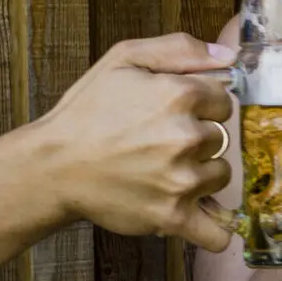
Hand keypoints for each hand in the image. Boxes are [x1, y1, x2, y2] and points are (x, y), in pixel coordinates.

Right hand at [37, 33, 236, 250]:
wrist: (52, 165)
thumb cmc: (86, 112)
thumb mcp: (125, 60)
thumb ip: (181, 49)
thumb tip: (229, 54)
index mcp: (180, 95)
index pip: (223, 101)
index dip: (203, 106)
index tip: (179, 113)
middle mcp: (186, 137)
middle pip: (222, 138)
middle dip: (199, 139)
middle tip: (162, 142)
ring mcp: (182, 179)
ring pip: (220, 175)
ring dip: (202, 174)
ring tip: (166, 170)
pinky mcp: (172, 216)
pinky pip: (216, 232)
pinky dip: (216, 229)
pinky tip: (209, 219)